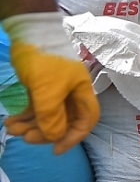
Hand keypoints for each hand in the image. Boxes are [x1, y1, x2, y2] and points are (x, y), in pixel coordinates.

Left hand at [2, 13, 99, 154]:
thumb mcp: (47, 91)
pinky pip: (35, 106)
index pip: (86, 120)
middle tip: (25, 138)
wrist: (31, 31)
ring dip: (29, 126)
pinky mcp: (40, 85)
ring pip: (46, 115)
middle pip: (64, 120)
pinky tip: (10, 121)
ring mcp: (55, 88)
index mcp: (81, 91)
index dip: (73, 137)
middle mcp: (71, 92)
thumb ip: (51, 116)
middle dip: (44, 132)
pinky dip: (24, 116)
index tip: (55, 150)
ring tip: (10, 129)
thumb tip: (54, 135)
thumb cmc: (45, 61)